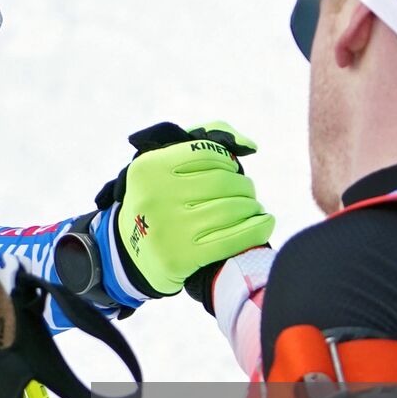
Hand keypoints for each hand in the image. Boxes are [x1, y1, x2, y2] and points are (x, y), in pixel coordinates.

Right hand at [95, 121, 274, 296]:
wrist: (131, 254)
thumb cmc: (160, 201)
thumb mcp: (165, 166)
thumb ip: (207, 140)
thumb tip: (250, 145)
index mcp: (149, 168)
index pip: (208, 153)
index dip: (228, 162)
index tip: (231, 171)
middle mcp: (155, 196)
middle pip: (223, 182)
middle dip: (243, 187)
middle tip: (247, 194)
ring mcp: (168, 228)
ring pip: (231, 210)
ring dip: (251, 207)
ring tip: (253, 209)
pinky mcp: (181, 257)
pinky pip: (233, 239)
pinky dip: (256, 229)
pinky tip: (265, 224)